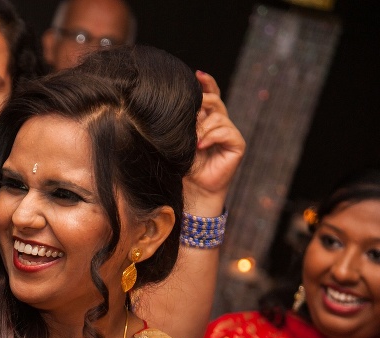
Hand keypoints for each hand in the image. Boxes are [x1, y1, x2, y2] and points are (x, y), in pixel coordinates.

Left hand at [184, 71, 245, 214]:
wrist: (191, 189)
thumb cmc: (181, 165)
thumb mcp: (178, 140)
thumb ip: (181, 123)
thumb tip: (176, 104)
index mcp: (205, 120)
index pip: (209, 96)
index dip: (206, 83)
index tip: (196, 73)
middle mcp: (219, 124)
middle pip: (215, 101)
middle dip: (203, 99)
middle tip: (193, 105)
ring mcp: (229, 133)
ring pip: (219, 116)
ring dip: (203, 126)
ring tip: (192, 140)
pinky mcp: (236, 145)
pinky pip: (226, 131)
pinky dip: (212, 136)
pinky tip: (200, 146)